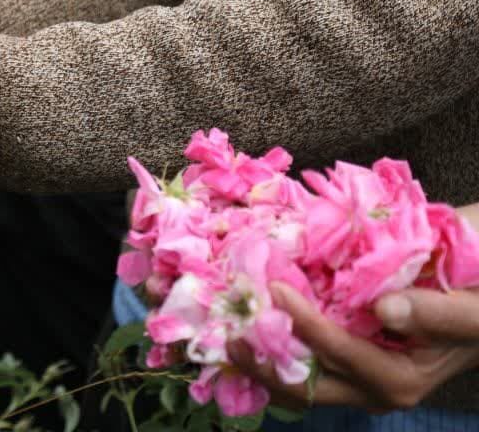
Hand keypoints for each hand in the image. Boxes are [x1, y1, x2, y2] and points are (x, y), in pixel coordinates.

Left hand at [229, 204, 478, 411]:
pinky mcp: (350, 372)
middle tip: (229, 335)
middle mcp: (375, 391)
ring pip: (300, 385)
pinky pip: (306, 372)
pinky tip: (250, 338)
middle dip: (264, 364)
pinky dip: (277, 358)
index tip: (274, 290)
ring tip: (228, 340)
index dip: (303, 323)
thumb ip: (434, 313)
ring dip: (263, 365)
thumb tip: (383, 308)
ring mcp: (360, 385)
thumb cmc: (476, 308)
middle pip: (308, 386)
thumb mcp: (469, 311)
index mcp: (399, 378)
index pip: (338, 353)